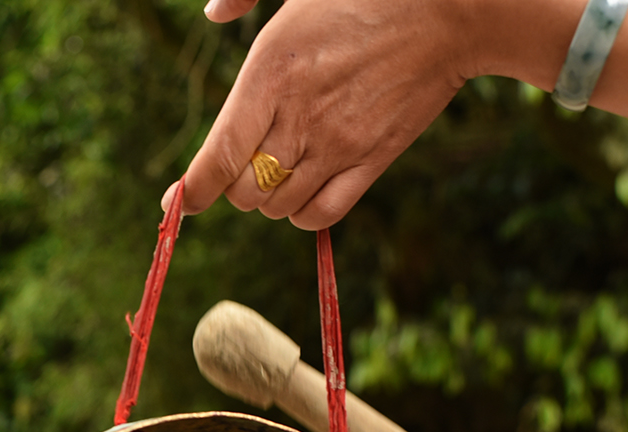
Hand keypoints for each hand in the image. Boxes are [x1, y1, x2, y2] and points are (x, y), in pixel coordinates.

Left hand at [170, 0, 501, 227]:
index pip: (216, 158)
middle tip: (245, 162)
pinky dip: (303, 212)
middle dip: (234, 184)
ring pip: (277, 208)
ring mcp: (337, 144)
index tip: (177, 201)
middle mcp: (298, 117)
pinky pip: (320, 215)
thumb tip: (214, 13)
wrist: (449, 9)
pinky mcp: (372, 160)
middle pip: (242, 191)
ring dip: (268, 198)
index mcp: (269, 73)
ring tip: (278, 169)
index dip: (191, 190)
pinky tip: (305, 189)